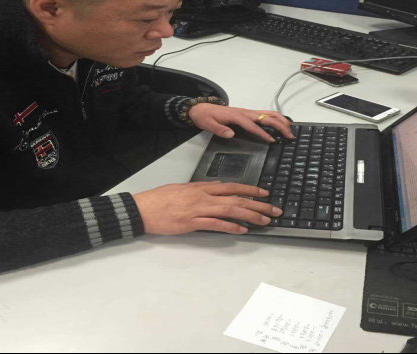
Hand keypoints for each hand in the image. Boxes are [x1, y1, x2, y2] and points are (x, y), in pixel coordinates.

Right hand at [133, 181, 282, 234]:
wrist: (142, 208)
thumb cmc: (160, 198)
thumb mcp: (183, 188)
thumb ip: (202, 187)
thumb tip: (217, 186)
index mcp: (201, 187)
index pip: (232, 186)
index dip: (250, 189)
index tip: (265, 193)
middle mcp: (203, 196)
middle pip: (236, 199)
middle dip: (258, 205)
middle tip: (274, 210)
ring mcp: (198, 209)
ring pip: (230, 210)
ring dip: (250, 215)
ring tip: (264, 220)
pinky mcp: (191, 223)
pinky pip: (214, 225)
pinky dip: (230, 227)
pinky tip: (242, 230)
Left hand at [188, 105, 294, 142]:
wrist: (201, 108)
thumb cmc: (205, 116)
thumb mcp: (208, 124)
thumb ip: (219, 129)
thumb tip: (231, 134)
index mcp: (236, 116)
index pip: (252, 125)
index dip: (263, 133)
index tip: (272, 140)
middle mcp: (244, 112)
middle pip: (266, 117)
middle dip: (279, 125)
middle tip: (289, 135)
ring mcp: (247, 112)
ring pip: (268, 113)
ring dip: (280, 120)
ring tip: (289, 130)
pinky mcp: (248, 113)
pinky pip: (264, 114)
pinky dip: (275, 118)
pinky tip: (281, 124)